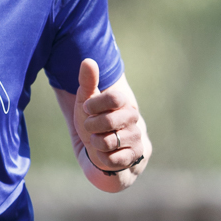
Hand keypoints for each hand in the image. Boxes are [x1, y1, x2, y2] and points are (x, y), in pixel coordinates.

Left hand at [73, 59, 146, 179]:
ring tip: (98, 141)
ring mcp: (135, 138)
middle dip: (91, 126)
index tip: (87, 109)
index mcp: (123, 102)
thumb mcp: (86, 102)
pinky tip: (105, 154)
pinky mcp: (134, 157)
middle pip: (108, 120)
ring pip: (107, 141)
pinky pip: (112, 159)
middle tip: (91, 128)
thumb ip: (87, 82)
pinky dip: (102, 158)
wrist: (97, 151)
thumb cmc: (93, 123)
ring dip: (95, 143)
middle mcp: (133, 118)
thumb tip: (88, 61)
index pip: (113, 98)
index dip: (94, 105)